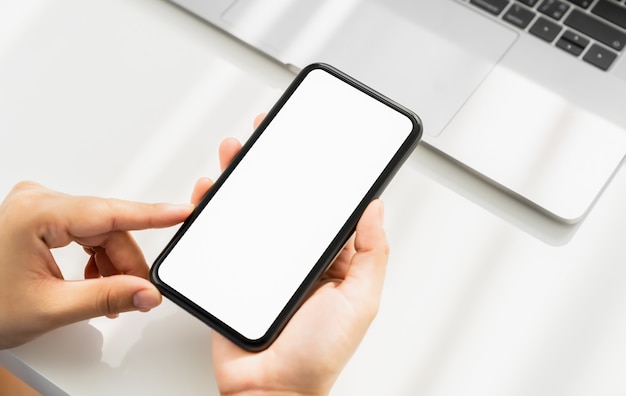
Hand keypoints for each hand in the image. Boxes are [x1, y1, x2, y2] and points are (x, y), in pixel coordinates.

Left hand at [0, 182, 193, 348]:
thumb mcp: (50, 307)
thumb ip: (107, 298)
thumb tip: (146, 292)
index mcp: (35, 214)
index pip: (109, 213)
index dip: (151, 216)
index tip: (182, 213)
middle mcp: (37, 201)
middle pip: (107, 227)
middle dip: (126, 262)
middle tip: (140, 292)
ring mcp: (38, 206)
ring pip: (99, 230)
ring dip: (112, 262)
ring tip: (111, 295)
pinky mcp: (41, 216)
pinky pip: (84, 232)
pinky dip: (96, 257)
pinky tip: (96, 281)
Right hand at [198, 117, 389, 395]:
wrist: (269, 391)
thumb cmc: (317, 356)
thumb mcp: (359, 302)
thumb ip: (371, 255)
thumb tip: (375, 209)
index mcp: (328, 260)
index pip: (322, 207)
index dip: (316, 175)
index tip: (310, 144)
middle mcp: (294, 258)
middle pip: (282, 202)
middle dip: (271, 166)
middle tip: (265, 133)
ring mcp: (261, 264)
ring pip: (248, 212)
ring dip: (240, 179)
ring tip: (234, 152)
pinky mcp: (230, 275)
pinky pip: (218, 237)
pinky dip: (209, 212)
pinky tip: (207, 192)